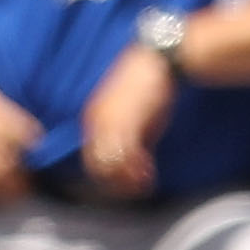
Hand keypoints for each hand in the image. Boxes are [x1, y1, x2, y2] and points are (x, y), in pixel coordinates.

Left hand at [81, 43, 178, 195]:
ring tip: (144, 182)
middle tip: (135, 189)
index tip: (124, 187)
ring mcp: (108, 123)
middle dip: (116, 184)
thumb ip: (128, 138)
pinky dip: (136, 171)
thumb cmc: (148, 86)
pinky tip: (149, 172)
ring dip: (126, 180)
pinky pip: (124, 156)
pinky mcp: (125, 123)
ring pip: (108, 165)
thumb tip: (131, 164)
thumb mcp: (133, 116)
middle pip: (97, 166)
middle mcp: (96, 122)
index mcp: (94, 118)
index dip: (108, 178)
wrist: (158, 61)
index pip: (91, 159)